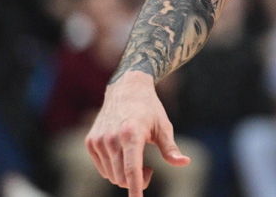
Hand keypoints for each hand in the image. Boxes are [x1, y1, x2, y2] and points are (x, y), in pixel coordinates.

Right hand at [85, 71, 189, 196]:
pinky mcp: (90, 142)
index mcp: (131, 135)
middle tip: (149, 170)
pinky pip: (103, 169)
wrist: (126, 88)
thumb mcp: (163, 127)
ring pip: (111, 176)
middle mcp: (111, 139)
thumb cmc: (149, 109)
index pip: (132, 170)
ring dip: (125, 175)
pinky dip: (114, 169)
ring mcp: (98, 141)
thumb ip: (170, 149)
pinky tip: (123, 154)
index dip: (135, 189)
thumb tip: (184, 162)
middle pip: (122, 177)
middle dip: (137, 181)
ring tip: (137, 159)